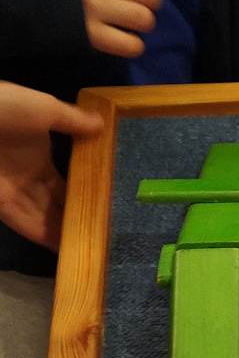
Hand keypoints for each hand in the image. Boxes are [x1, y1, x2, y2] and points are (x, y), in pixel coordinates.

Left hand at [0, 80, 101, 248]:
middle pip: (56, 206)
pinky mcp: (1, 204)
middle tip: (105, 238)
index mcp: (39, 155)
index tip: (109, 208)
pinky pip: (27, 225)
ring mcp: (14, 192)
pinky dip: (45, 238)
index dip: (85, 195)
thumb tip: (102, 123)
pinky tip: (65, 249)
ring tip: (92, 250)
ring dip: (64, 235)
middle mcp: (27, 178)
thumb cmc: (5, 108)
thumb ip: (72, 120)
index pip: (67, 183)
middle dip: (77, 220)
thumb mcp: (44, 108)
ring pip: (45, 219)